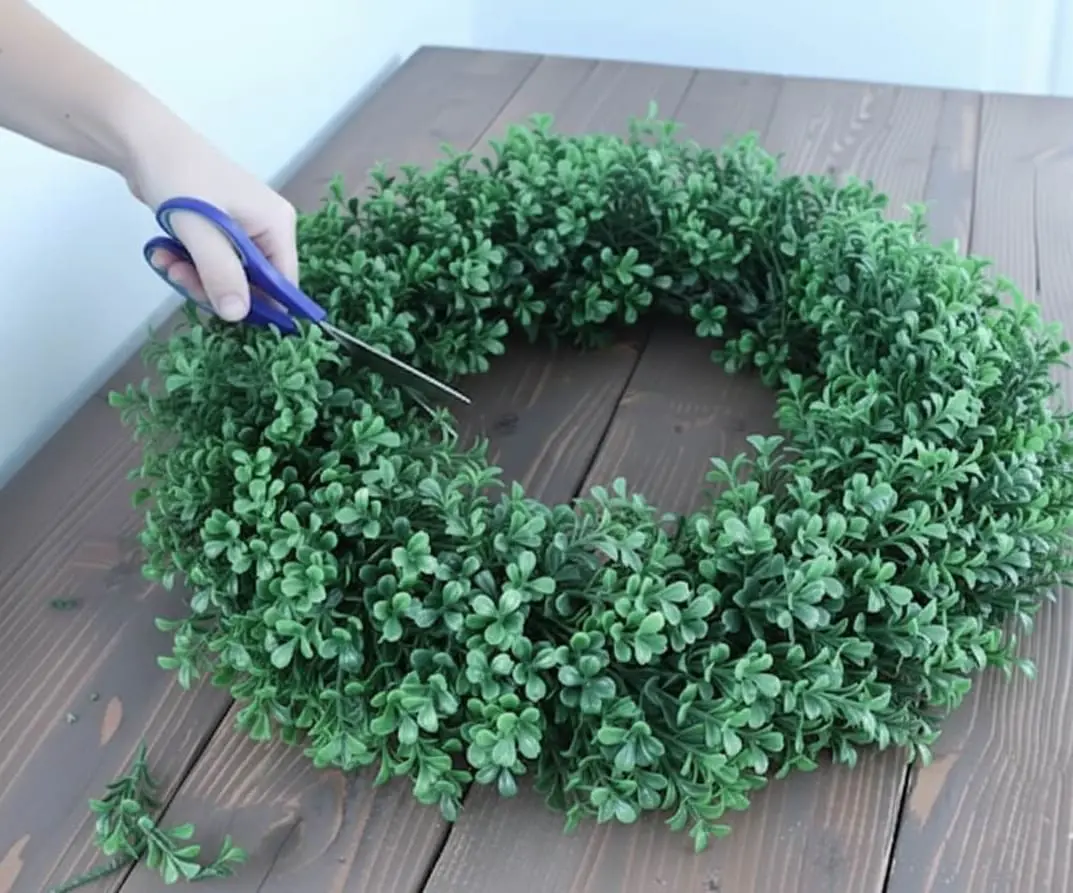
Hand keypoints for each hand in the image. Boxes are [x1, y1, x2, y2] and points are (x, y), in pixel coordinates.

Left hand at [128, 124, 298, 321]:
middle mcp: (266, 229)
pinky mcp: (217, 229)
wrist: (140, 138)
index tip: (224, 313)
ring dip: (194, 276)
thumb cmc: (178, 177)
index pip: (283, 282)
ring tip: (165, 261)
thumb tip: (238, 314)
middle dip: (215, 287)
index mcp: (277, 225)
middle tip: (180, 278)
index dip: (260, 305)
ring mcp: (241, 228)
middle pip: (253, 282)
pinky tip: (162, 252)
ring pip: (226, 275)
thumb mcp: (201, 229)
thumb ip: (221, 273)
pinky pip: (210, 261)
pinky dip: (186, 262)